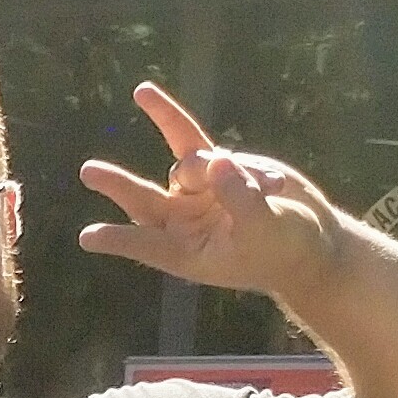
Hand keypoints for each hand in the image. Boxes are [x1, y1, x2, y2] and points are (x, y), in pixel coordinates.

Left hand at [79, 81, 340, 302]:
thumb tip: (214, 161)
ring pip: (186, 164)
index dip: (119, 239)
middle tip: (88, 172)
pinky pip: (201, 144)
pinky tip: (273, 183)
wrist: (309, 238)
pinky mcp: (217, 166)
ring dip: (216, 168)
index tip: (88, 238)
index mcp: (187, 252)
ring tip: (268, 189)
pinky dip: (230, 157)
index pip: (147, 244)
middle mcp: (184, 222)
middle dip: (118, 184)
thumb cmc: (285, 249)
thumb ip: (241, 199)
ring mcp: (198, 192)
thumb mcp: (267, 230)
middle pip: (143, 198)